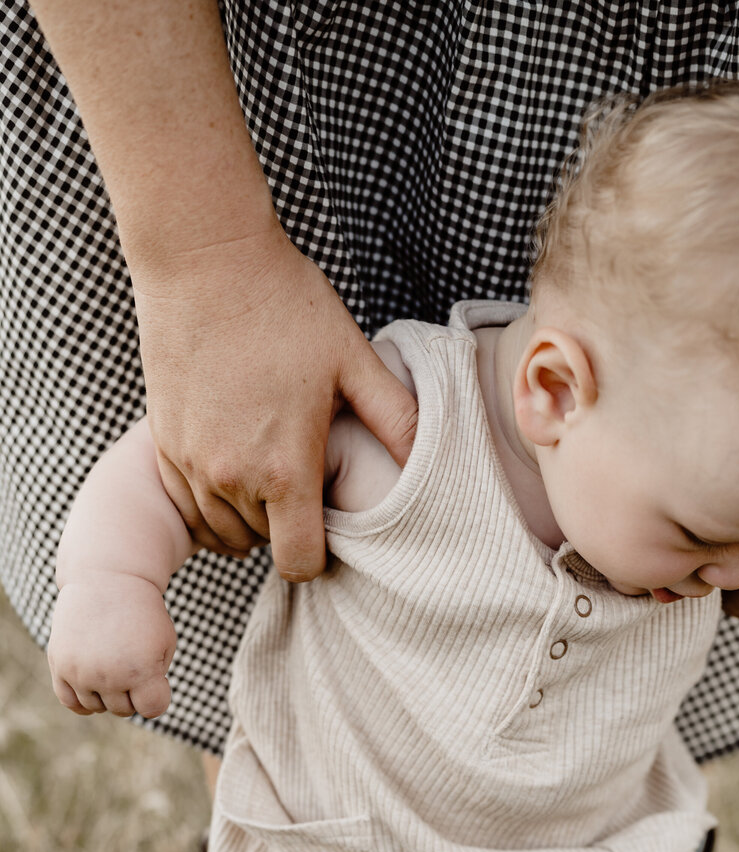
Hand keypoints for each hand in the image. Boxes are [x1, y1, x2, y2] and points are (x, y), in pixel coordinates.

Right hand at [48, 577, 176, 718]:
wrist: (107, 580)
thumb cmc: (143, 615)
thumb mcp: (165, 644)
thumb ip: (155, 682)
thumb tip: (133, 707)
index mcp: (140, 671)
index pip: (152, 709)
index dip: (158, 693)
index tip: (157, 674)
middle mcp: (108, 675)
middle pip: (124, 710)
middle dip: (132, 691)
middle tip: (131, 659)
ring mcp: (81, 672)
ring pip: (97, 707)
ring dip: (107, 693)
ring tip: (112, 662)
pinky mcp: (59, 664)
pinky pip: (69, 702)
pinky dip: (82, 700)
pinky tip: (92, 684)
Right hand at [133, 225, 418, 579]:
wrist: (204, 257)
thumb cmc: (284, 304)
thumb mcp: (354, 360)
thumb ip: (396, 420)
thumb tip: (432, 464)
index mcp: (284, 471)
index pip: (300, 563)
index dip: (319, 557)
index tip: (329, 525)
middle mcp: (231, 479)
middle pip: (264, 545)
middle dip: (287, 526)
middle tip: (306, 477)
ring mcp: (190, 462)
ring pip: (223, 530)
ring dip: (249, 515)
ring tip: (272, 467)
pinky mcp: (162, 442)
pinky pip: (187, 504)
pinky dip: (211, 500)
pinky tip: (234, 464)